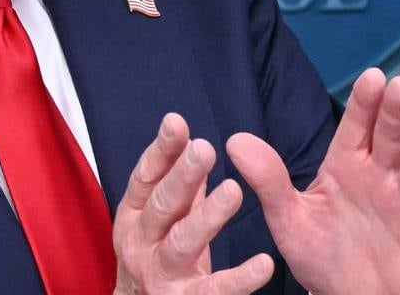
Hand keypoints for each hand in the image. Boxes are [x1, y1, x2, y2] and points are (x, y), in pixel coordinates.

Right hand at [113, 113, 274, 294]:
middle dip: (183, 176)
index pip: (146, 178)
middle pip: (162, 206)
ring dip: (207, 217)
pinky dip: (239, 279)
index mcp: (135, 216)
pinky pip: (214, 291)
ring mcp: (161, 275)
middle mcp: (142, 243)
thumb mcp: (163, 219)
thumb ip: (182, 187)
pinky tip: (264, 263)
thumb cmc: (158, 257)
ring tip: (233, 191)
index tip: (177, 122)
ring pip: (183, 243)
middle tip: (204, 148)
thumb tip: (194, 142)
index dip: (161, 150)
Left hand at [227, 69, 399, 294]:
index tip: (372, 76)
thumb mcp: (287, 216)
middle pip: (390, 139)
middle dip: (396, 113)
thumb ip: (267, 180)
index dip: (365, 103)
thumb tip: (234, 141)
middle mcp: (380, 179)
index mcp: (348, 165)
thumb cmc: (320, 250)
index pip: (357, 127)